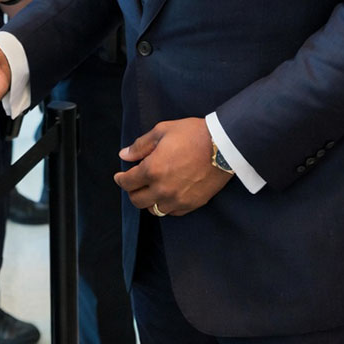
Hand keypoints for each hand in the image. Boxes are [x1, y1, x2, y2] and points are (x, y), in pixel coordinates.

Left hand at [115, 118, 232, 215]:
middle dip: (132, 191)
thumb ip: (141, 145)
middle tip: (134, 183)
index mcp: (153, 170)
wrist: (224, 146)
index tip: (119, 176)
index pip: (127, 182)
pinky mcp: (192, 204)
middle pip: (137, 200)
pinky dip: (166, 205)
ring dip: (149, 200)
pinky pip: (172, 212)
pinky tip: (167, 195)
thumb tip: (124, 155)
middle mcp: (163, 189)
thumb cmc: (193, 134)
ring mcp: (178, 199)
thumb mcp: (162, 131)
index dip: (120, 179)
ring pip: (154, 210)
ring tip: (151, 189)